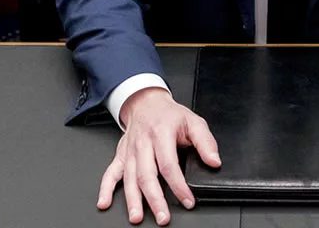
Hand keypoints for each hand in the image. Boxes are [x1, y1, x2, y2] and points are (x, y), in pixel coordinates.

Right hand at [99, 88, 220, 225]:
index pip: (169, 164)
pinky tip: (104, 202)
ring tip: (137, 217)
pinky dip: (105, 189)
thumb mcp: (193, 121)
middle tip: (163, 217)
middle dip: (155, 199)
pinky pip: (110, 173)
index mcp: (161, 134)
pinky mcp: (121, 155)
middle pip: (147, 175)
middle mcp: (143, 144)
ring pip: (130, 178)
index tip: (187, 200)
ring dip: (133, 200)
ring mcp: (130, 151)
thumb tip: (214, 161)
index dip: (179, 185)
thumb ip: (205, 142)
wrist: (146, 103)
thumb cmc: (169, 115)